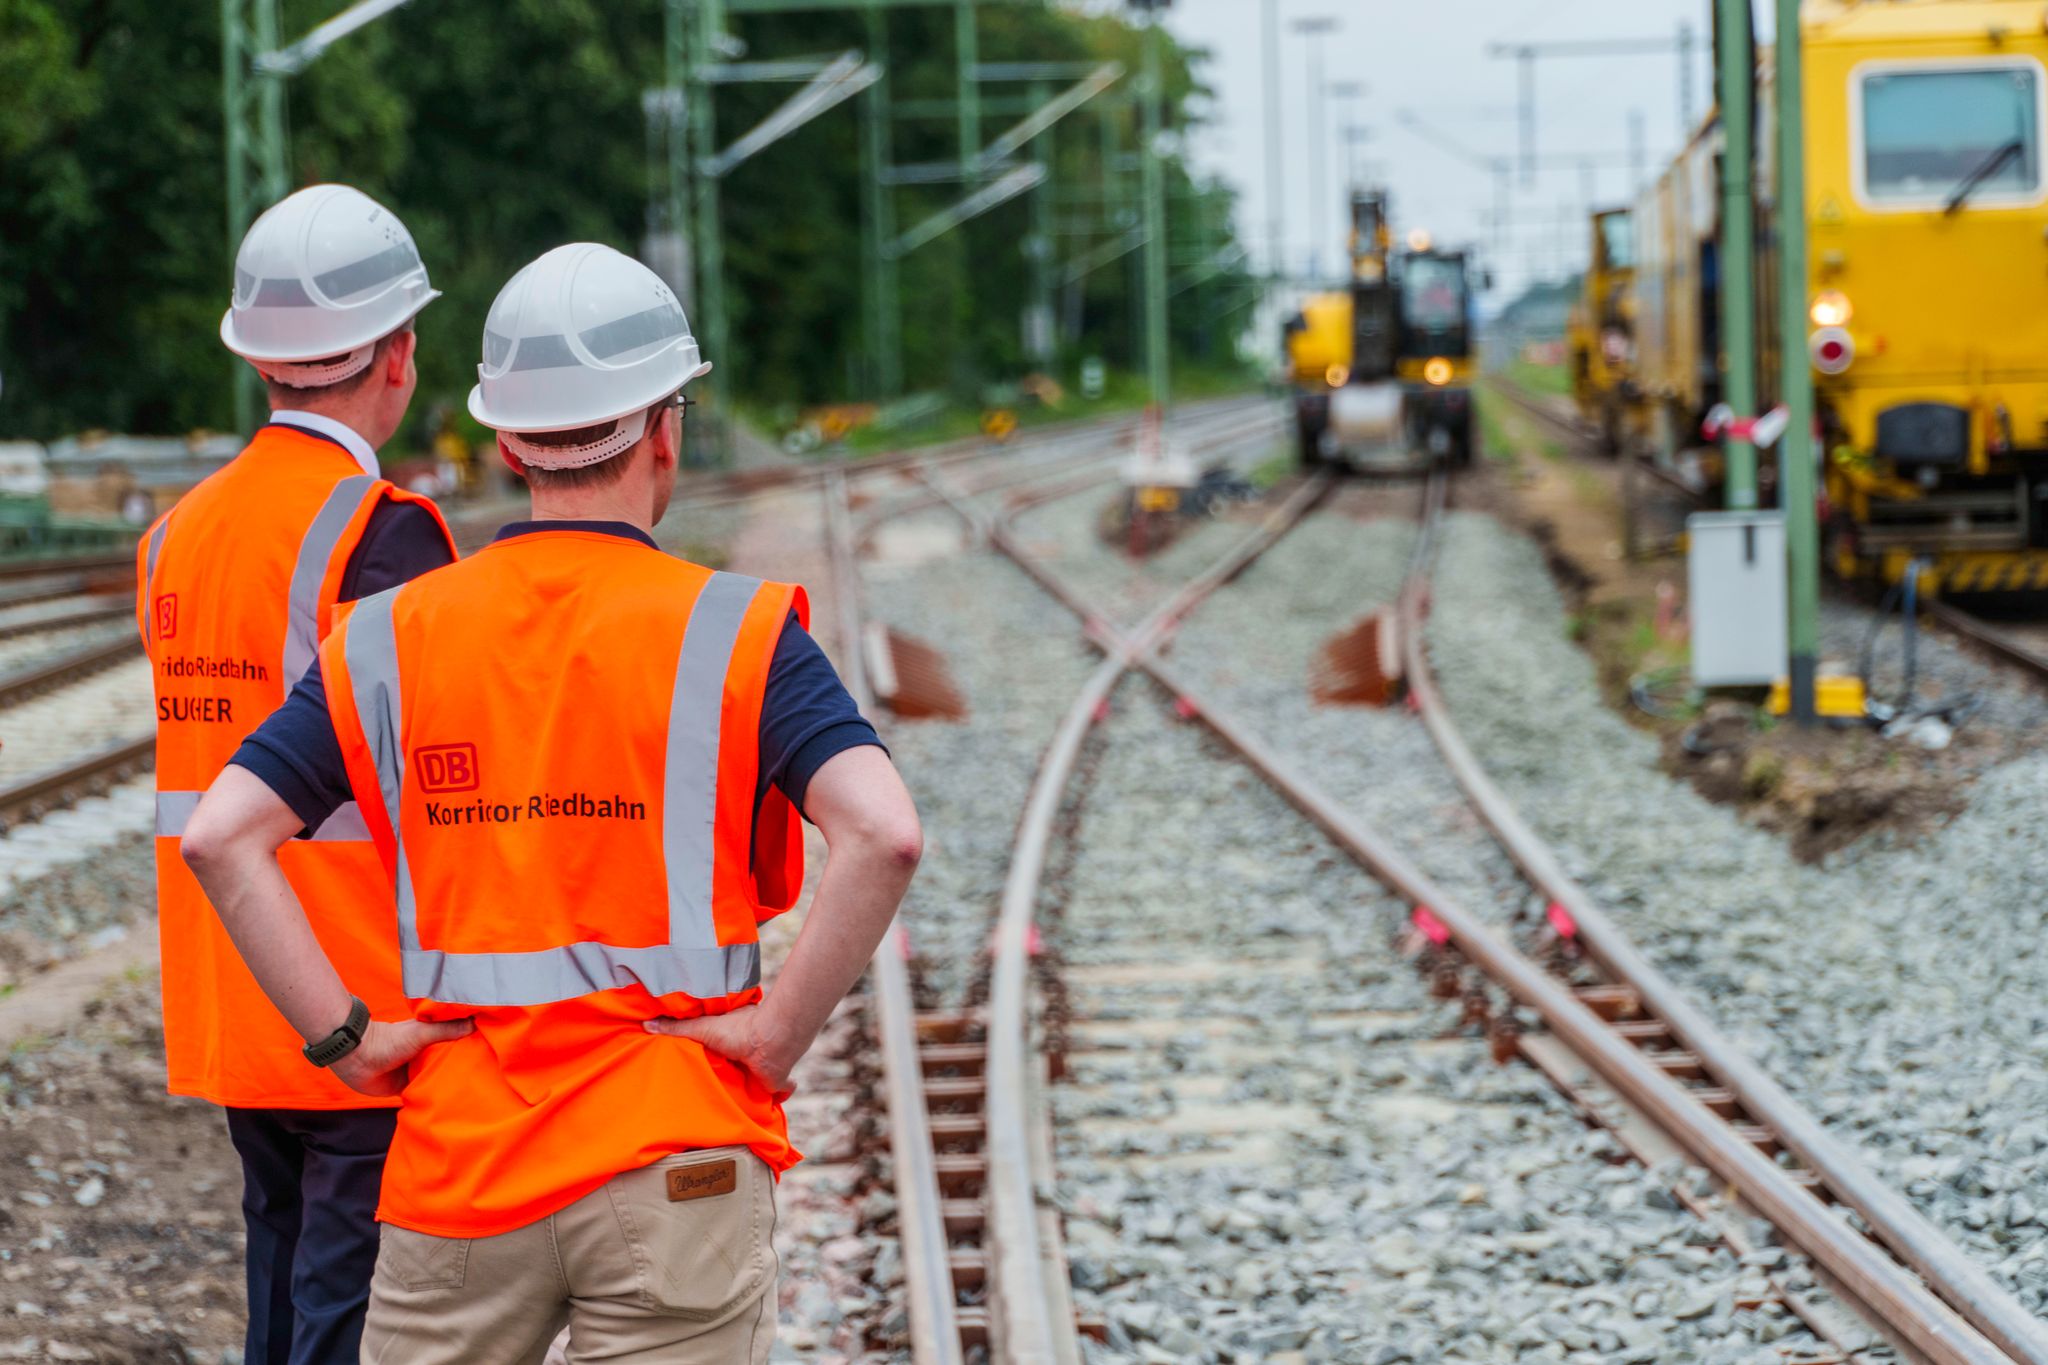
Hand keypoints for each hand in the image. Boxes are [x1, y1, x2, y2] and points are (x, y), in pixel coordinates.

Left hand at [331, 1018, 473, 1096]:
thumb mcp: (422, 1032)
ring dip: (447, 1084)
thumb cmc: (389, 1041)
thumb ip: (446, 1029)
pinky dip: (432, 1098)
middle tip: (487, 1075)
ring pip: (438, 1079)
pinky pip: (424, 1094)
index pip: (456, 1040)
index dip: (471, 1044)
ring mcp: (416, 1072)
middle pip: (449, 1061)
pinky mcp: (407, 1088)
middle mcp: (426, 1054)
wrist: (358, 1060)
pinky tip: (449, 1104)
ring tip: (474, 1091)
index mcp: (431, 1037)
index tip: (491, 1050)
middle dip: (462, 1067)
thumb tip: (475, 1023)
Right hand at [644, 1006, 798, 1101]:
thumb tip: (646, 1024)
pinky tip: (761, 1115)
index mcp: (734, 1040)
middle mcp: (750, 1056)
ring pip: (756, 1085)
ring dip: (749, 1094)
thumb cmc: (737, 1030)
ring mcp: (763, 1071)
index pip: (724, 1052)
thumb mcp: (701, 1028)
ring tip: (731, 1110)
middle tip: (714, 1096)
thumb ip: (676, 1029)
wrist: (768, 1043)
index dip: (717, 1060)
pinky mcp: (775, 1084)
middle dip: (732, 1080)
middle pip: (739, 1071)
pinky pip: (778, 1095)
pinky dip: (775, 1101)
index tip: (706, 1067)